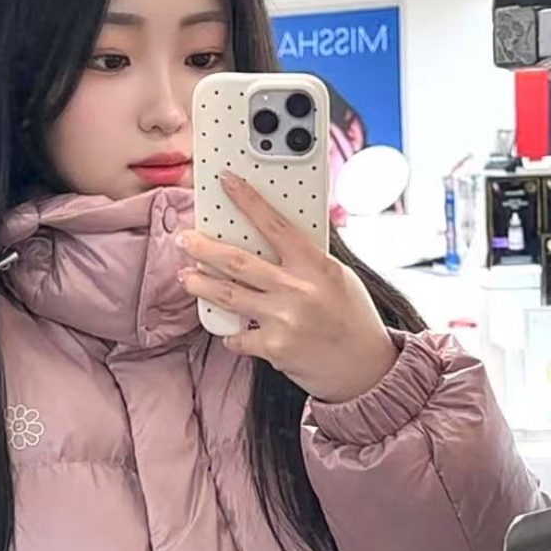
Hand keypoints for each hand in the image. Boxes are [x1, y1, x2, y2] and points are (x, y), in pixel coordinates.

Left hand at [177, 171, 397, 403]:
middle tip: (185, 239)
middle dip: (204, 248)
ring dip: (201, 284)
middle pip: (238, 262)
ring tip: (186, 276)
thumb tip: (273, 239)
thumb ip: (307, 261)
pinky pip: (237, 336)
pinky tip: (228, 330)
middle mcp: (297, 289)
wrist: (366, 368)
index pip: (275, 225)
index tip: (226, 182)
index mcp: (315, 265)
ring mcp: (284, 319)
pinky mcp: (274, 348)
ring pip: (228, 296)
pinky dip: (230, 333)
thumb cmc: (353, 319)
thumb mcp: (338, 278)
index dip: (248, 200)